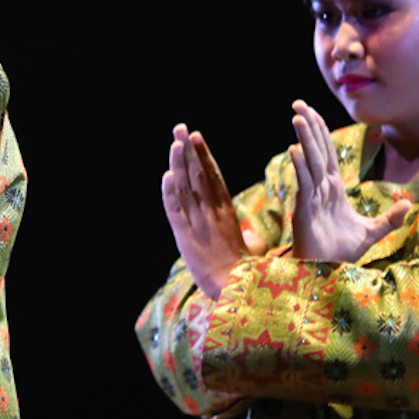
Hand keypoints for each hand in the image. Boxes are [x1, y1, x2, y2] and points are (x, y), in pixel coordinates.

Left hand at [162, 124, 256, 299]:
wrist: (237, 291)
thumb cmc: (247, 274)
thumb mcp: (251, 252)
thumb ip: (249, 239)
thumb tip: (250, 238)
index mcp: (227, 213)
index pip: (214, 176)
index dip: (204, 155)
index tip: (196, 136)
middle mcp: (212, 213)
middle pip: (198, 174)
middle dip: (188, 150)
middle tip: (180, 127)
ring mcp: (198, 223)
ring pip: (185, 187)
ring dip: (178, 163)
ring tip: (174, 141)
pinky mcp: (184, 237)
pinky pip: (174, 210)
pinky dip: (169, 192)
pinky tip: (167, 175)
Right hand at [289, 100, 412, 262]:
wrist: (327, 274)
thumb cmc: (342, 253)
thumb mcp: (372, 233)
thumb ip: (389, 219)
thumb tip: (408, 203)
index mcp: (333, 189)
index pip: (327, 154)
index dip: (320, 132)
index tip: (312, 111)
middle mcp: (320, 189)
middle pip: (315, 151)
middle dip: (308, 126)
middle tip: (298, 102)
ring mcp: (310, 199)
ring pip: (308, 163)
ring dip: (303, 140)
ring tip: (297, 117)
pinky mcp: (304, 212)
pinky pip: (302, 185)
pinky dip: (299, 167)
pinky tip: (295, 150)